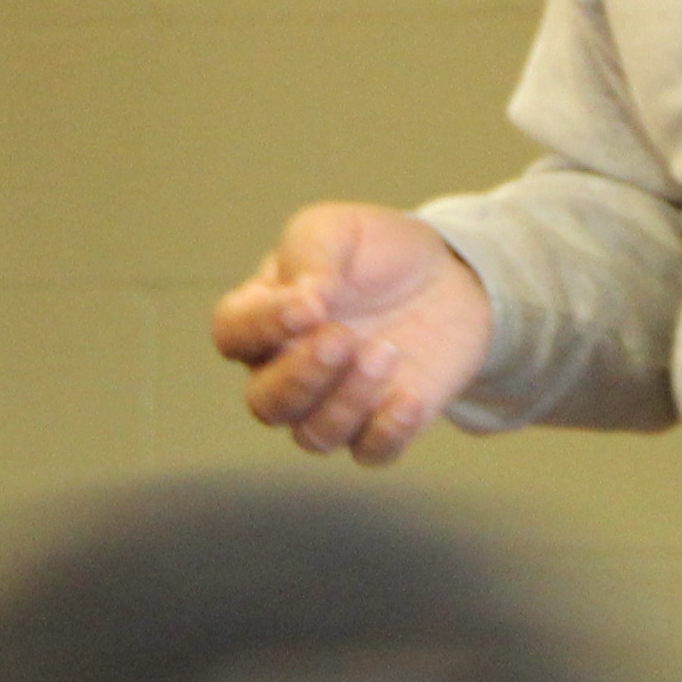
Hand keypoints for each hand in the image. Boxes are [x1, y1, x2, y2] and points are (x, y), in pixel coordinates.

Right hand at [210, 204, 495, 463]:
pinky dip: (386, 434)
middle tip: (343, 338)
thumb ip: (311, 254)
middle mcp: (287, 369)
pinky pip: (370, 453)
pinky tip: (409, 399)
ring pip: (313, 435)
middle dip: (300, 378)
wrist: (450, 274)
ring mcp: (333, 403)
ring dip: (347, 402)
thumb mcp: (339, 229)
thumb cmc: (378, 251)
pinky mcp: (381, 425)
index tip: (308, 307)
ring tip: (386, 352)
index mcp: (264, 316)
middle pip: (265, 403)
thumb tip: (302, 301)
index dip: (260, 327)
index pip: (232, 334)